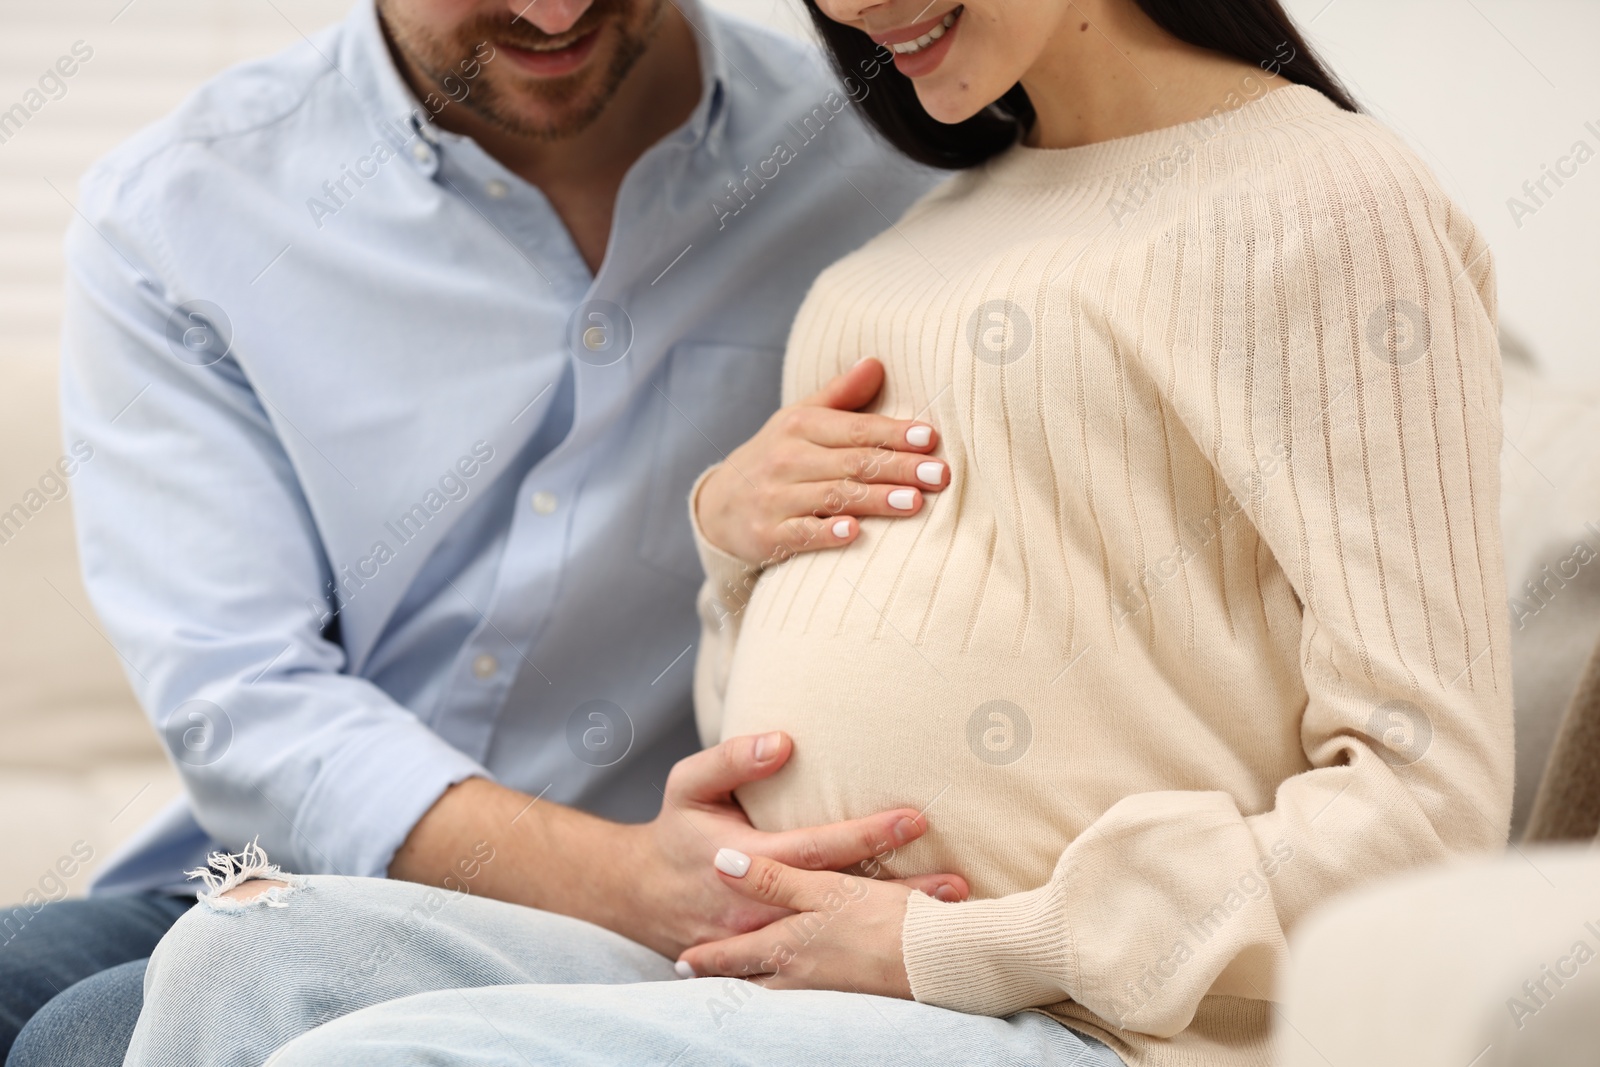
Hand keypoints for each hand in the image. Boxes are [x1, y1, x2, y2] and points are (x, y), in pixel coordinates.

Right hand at [618, 732, 966, 958]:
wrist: (641, 895)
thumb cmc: (677, 831)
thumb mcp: (688, 784)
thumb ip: (732, 759)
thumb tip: (784, 742)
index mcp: (745, 860)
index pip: (817, 847)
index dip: (867, 834)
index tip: (915, 819)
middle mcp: (760, 907)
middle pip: (841, 899)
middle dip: (900, 890)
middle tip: (957, 880)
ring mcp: (766, 940)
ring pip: (839, 933)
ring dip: (892, 923)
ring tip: (948, 914)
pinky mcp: (772, 959)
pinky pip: (825, 956)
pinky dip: (868, 951)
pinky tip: (907, 940)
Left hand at [675, 849, 917, 998]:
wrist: (934, 961)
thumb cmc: (878, 922)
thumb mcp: (821, 890)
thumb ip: (772, 879)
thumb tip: (722, 862)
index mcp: (787, 946)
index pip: (735, 956)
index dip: (708, 958)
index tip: (682, 963)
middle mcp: (800, 975)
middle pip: (752, 982)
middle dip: (727, 982)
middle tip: (701, 983)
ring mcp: (826, 991)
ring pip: (780, 994)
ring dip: (760, 991)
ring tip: (745, 991)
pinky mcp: (854, 997)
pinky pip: (811, 1000)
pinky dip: (795, 996)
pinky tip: (803, 994)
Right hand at [695, 358, 948, 566]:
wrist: (719, 505)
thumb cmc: (776, 457)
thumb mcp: (800, 419)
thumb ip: (841, 395)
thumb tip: (877, 362)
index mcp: (800, 426)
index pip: (856, 429)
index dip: (893, 433)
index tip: (929, 438)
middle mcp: (786, 459)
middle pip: (852, 463)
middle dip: (898, 467)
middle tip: (939, 474)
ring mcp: (775, 498)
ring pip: (832, 496)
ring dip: (874, 500)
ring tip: (914, 503)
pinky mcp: (766, 534)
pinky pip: (800, 533)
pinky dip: (825, 532)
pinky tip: (854, 533)